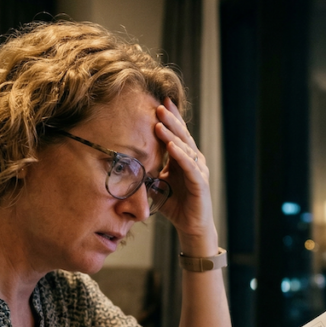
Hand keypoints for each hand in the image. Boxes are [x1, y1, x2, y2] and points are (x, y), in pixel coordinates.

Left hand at [153, 97, 216, 255]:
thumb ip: (147, 172)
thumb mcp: (157, 184)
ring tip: (160, 122)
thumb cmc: (175, 204)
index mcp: (184, 158)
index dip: (170, 117)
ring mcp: (198, 170)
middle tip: (159, 104)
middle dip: (170, 120)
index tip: (160, 101)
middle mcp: (193, 160)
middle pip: (182, 135)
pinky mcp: (200, 183)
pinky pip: (189, 166)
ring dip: (172, 134)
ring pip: (184, 148)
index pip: (177, 133)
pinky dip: (180, 155)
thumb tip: (125, 164)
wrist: (191, 225)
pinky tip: (171, 146)